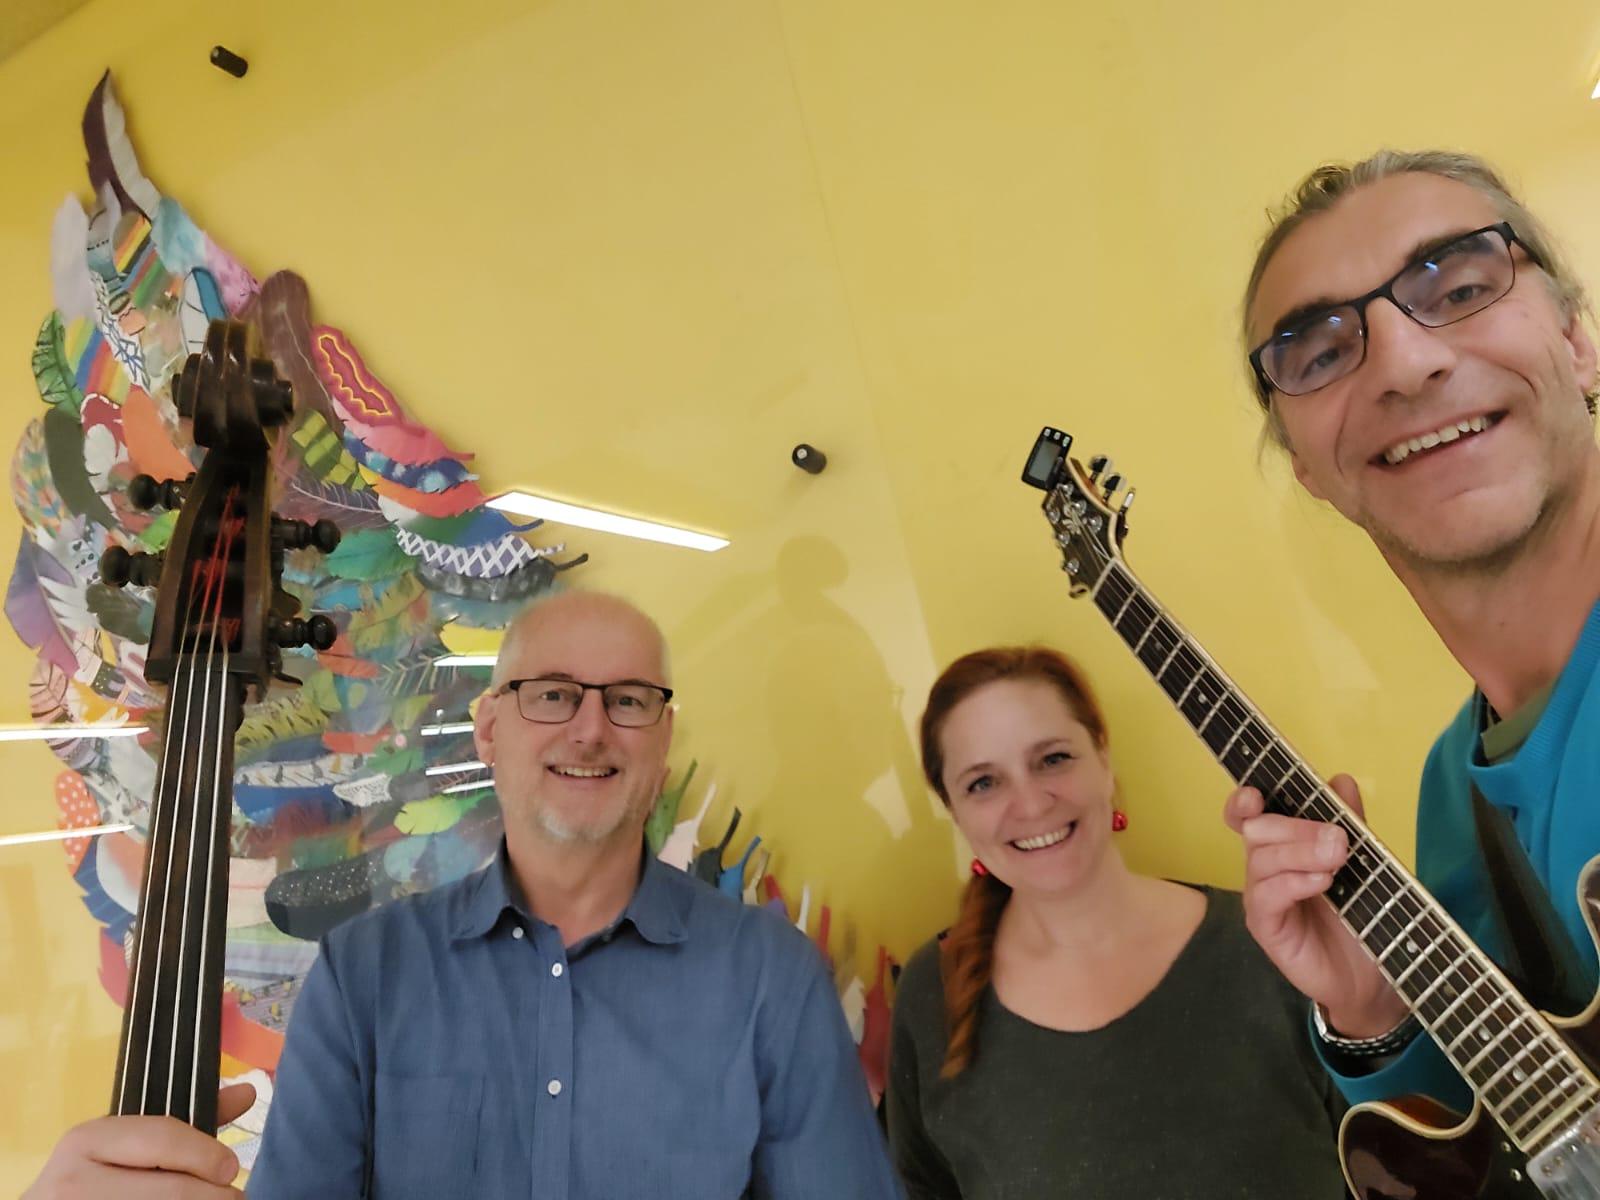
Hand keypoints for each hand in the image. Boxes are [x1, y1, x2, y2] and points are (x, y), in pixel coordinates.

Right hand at [23, 1082, 255, 1198]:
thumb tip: (248, 1091)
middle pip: (169, 1191)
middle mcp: (71, 1182)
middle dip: (212, 1197)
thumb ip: (185, 1125)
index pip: (162, 1139)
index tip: (230, 1169)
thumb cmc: (94, 1178)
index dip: (206, 1156)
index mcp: (86, 1140)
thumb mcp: (128, 1146)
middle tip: (232, 1198)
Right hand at [1224, 774, 1409, 1037]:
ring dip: (1299, 852)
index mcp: (1283, 845)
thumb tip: (1341, 780)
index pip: (1248, 815)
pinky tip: (1321, 883)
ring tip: (1337, 859)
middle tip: (1339, 840)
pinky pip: (1265, 895)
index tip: (1256, 795)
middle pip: (1257, 829)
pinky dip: (1292, 882)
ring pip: (1261, 859)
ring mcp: (1262, 896)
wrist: (1372, 978)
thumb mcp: (1364, 863)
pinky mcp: (1265, 926)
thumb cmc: (1363, 917)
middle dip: (1296, 827)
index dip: (1244, 801)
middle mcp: (1265, 866)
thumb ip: (1351, 823)